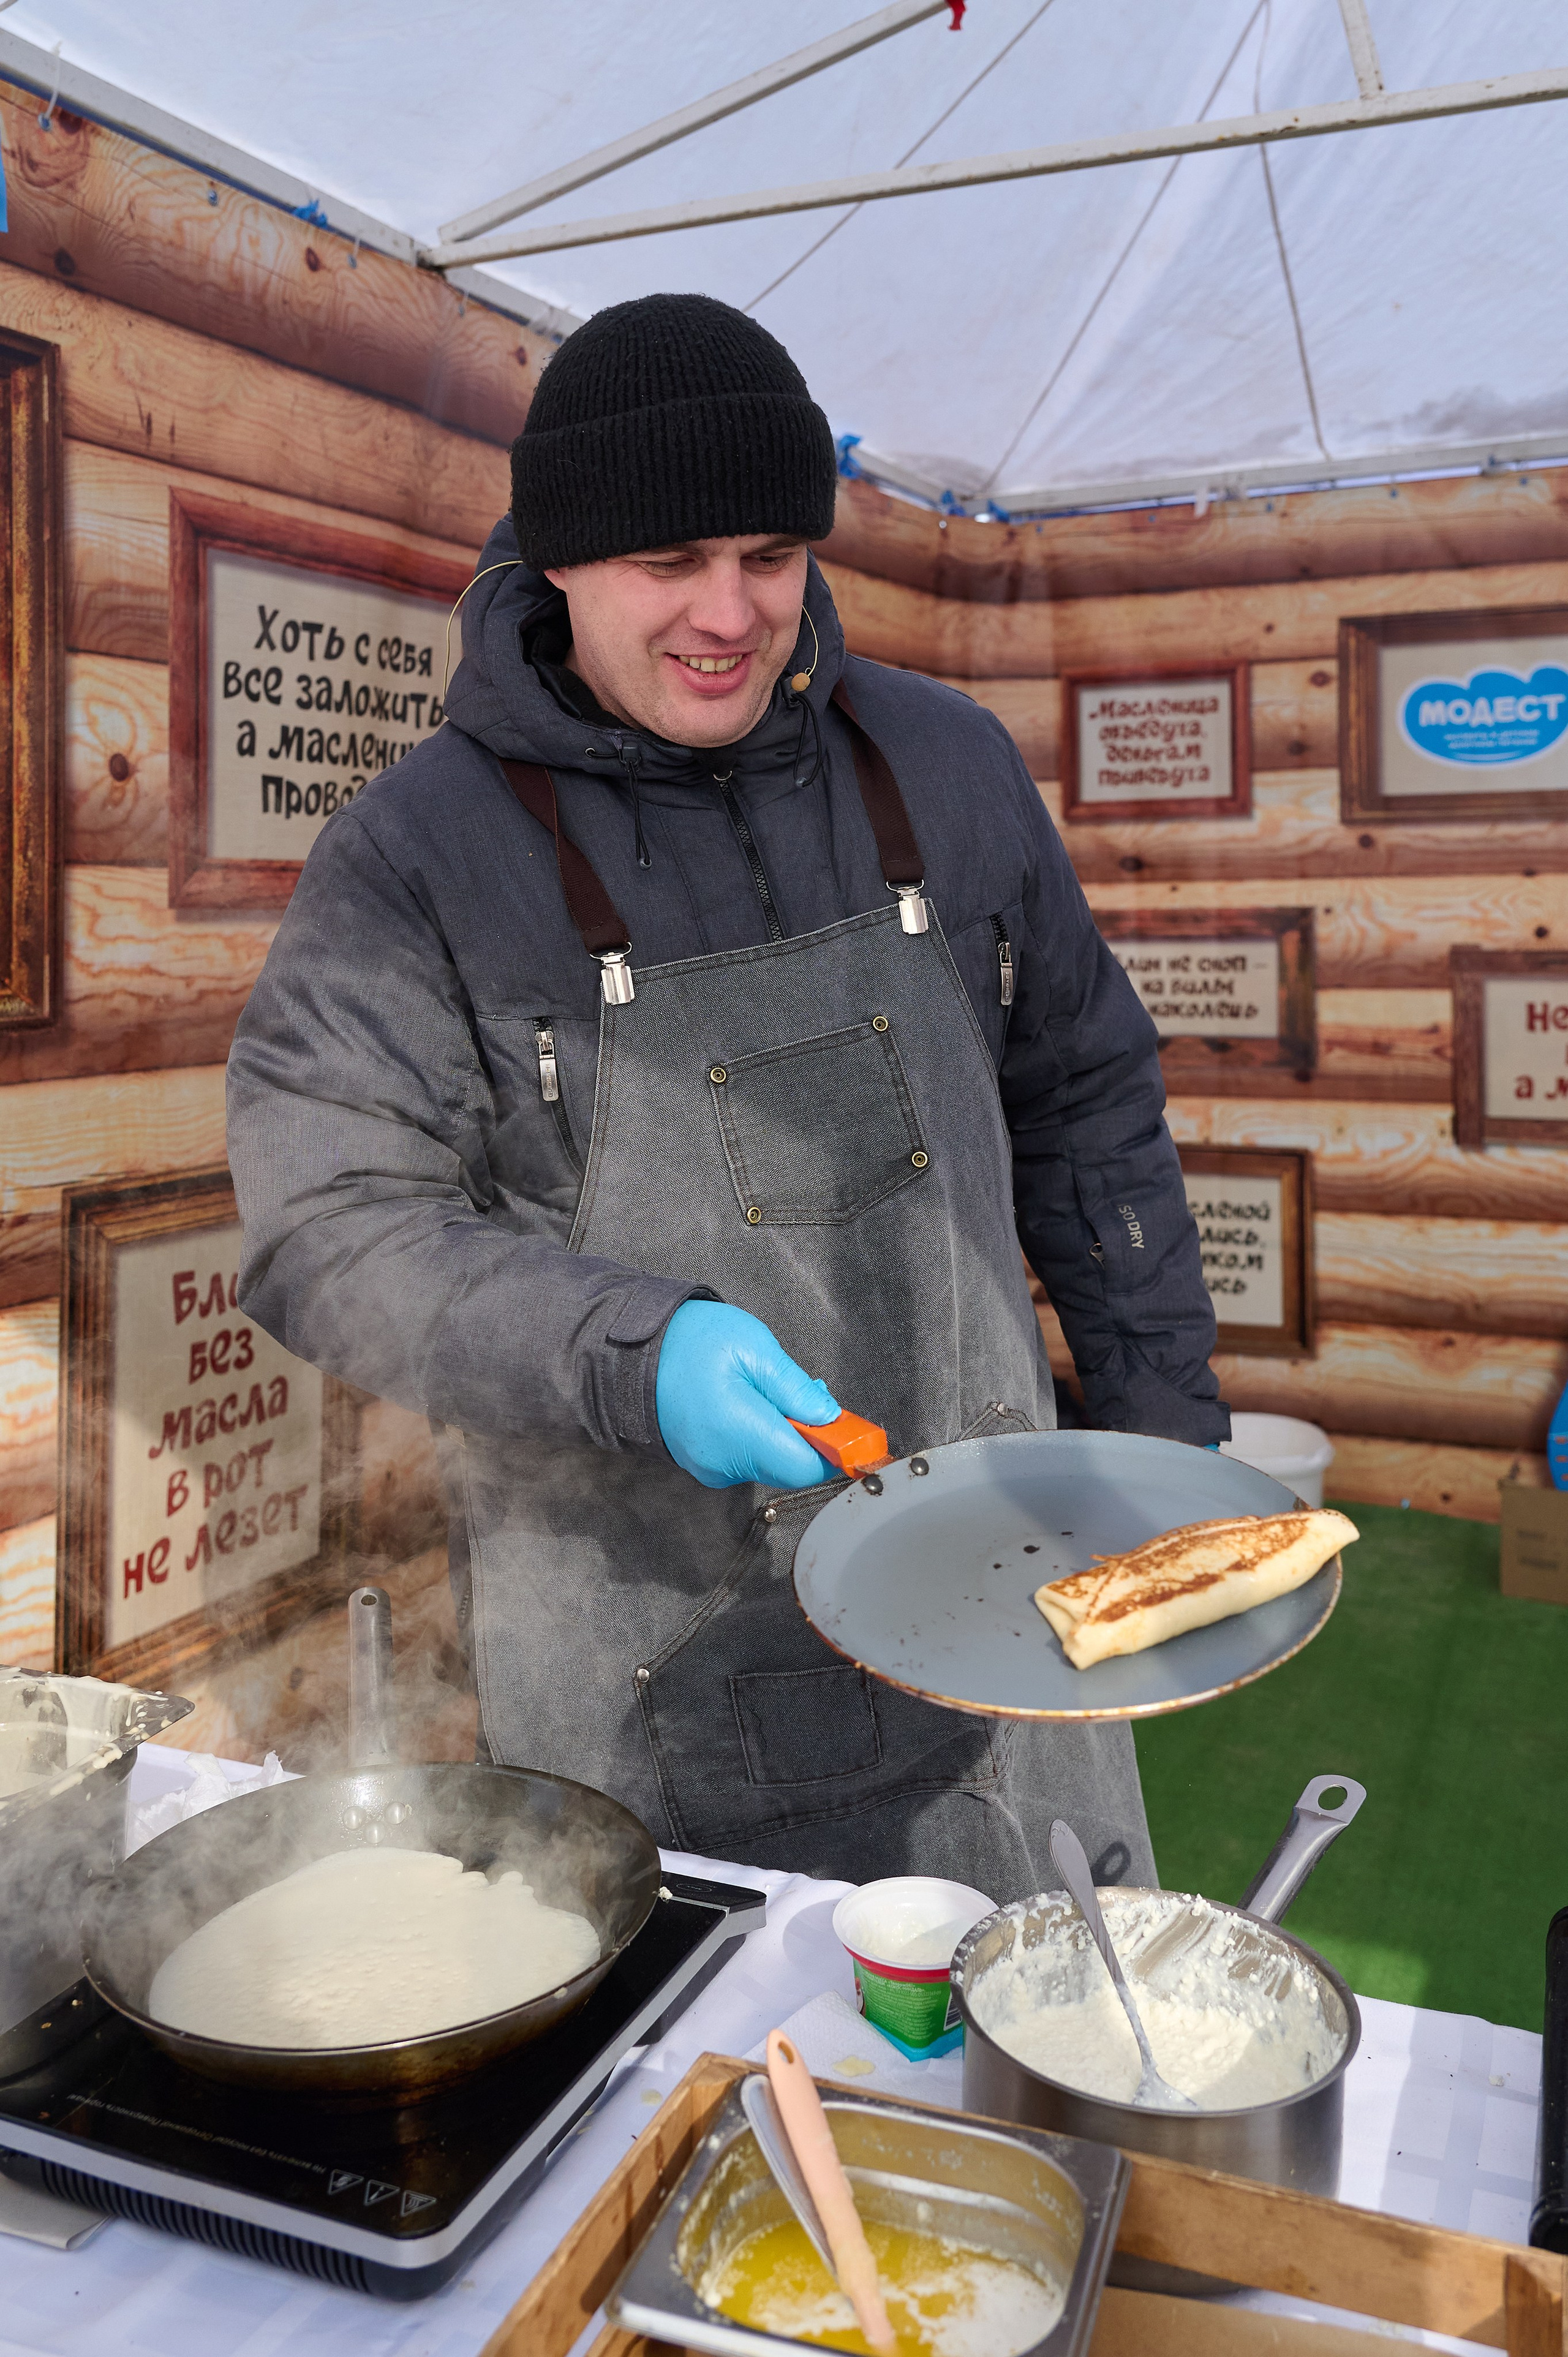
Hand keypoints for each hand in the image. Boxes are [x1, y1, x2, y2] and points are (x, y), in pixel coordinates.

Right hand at [656, 1302, 839, 1489]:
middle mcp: (725, 1463)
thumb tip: (830, 1418)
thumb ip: (795, 1389)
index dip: (835, 1449)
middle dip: (809, 1436)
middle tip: (805, 1393)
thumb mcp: (753, 1348)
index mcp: (740, 1434)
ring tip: (767, 1390)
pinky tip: (748, 1403)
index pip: (807, 1467)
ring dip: (783, 1433)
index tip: (847, 1428)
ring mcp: (711, 1467)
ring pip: (770, 1462)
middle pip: (791, 1467)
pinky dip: (759, 1436)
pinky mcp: (703, 1464)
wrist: (630, 1352)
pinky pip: (746, 1458)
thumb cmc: (687, 1343)